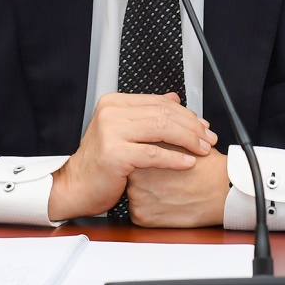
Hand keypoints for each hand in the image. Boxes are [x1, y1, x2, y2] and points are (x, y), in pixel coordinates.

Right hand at [48, 91, 217, 220]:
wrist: (75, 187)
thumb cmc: (100, 163)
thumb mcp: (123, 131)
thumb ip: (147, 113)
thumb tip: (174, 98)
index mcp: (113, 103)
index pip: (158, 102)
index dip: (185, 113)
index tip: (203, 126)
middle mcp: (111, 113)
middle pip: (163, 114)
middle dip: (192, 126)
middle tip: (208, 138)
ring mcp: (111, 132)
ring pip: (162, 130)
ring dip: (188, 140)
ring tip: (202, 149)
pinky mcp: (115, 154)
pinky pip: (154, 154)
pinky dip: (175, 158)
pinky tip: (188, 162)